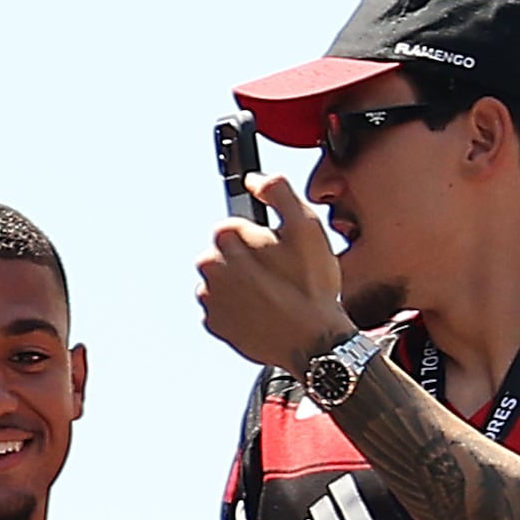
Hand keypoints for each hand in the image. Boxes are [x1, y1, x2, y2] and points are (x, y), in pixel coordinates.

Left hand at [193, 174, 351, 375]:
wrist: (312, 340)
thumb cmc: (311, 285)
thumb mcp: (306, 227)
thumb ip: (278, 191)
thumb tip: (253, 179)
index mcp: (226, 239)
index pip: (234, 224)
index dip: (261, 235)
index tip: (278, 250)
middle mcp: (208, 267)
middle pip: (226, 253)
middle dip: (248, 259)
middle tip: (279, 274)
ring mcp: (209, 298)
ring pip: (224, 280)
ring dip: (242, 283)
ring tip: (272, 294)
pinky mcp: (214, 324)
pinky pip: (224, 307)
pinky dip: (239, 308)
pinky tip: (262, 311)